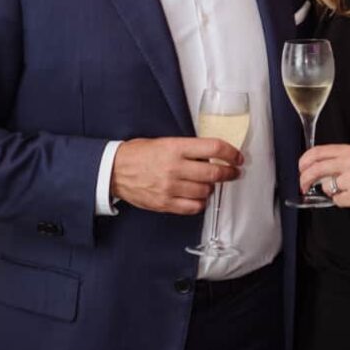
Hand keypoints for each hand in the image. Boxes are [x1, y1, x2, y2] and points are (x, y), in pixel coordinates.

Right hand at [111, 137, 242, 214]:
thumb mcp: (164, 142)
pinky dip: (200, 203)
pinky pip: (193, 207)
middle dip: (229, 173)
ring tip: (209, 183)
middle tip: (233, 172)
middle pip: (214, 172)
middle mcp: (175, 167)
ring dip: (212, 187)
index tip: (237, 157)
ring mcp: (170, 187)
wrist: (113, 170)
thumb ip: (187, 148)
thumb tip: (212, 154)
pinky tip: (198, 197)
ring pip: (206, 191)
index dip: (231, 153)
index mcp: (175, 147)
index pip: (213, 148)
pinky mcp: (165, 203)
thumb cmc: (138, 154)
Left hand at [299, 144, 349, 215]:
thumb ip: (337, 160)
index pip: (317, 152)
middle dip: (304, 180)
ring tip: (343, 191)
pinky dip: (341, 202)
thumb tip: (313, 168)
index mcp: (349, 151)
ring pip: (326, 186)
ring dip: (329, 192)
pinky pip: (338, 200)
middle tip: (303, 186)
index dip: (303, 162)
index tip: (300, 169)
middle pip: (316, 169)